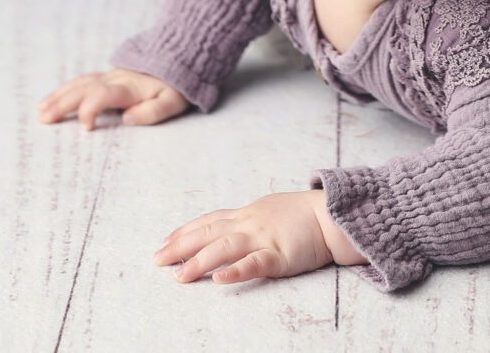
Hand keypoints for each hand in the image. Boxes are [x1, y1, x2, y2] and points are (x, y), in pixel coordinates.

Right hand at [35, 69, 190, 130]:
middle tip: (43, 119)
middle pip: (84, 89)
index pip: (102, 95)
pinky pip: (83, 81)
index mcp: (129, 87)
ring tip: (40, 110)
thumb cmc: (176, 86)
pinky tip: (53, 98)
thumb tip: (127, 119)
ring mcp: (111, 75)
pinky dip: (65, 89)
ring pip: (80, 84)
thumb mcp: (173, 101)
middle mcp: (115, 79)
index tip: (86, 128)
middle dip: (63, 104)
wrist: (181, 56)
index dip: (90, 110)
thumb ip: (153, 111)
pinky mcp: (109, 75)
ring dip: (59, 96)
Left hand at [153, 191, 334, 283]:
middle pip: (209, 232)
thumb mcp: (270, 209)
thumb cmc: (303, 213)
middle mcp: (250, 223)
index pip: (210, 221)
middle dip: (181, 246)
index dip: (185, 232)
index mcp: (248, 214)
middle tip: (157, 260)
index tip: (164, 242)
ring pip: (225, 247)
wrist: (331, 213)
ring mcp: (264, 238)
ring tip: (179, 276)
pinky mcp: (280, 254)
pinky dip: (236, 271)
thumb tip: (229, 228)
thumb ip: (249, 220)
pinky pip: (256, 263)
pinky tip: (220, 279)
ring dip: (200, 261)